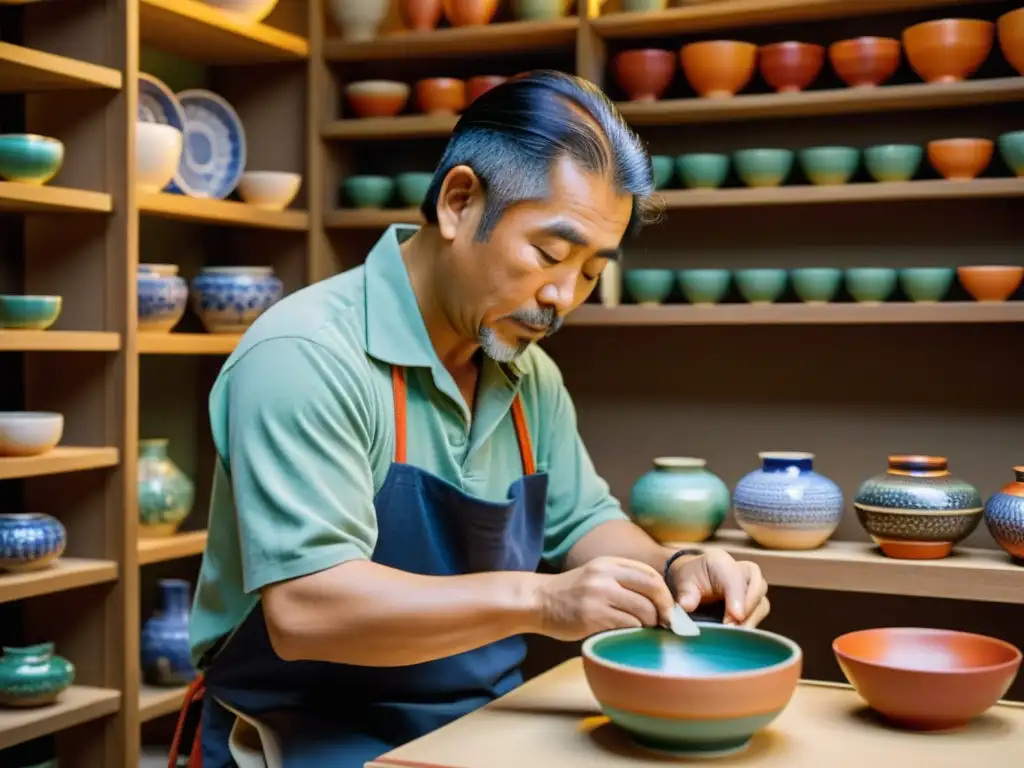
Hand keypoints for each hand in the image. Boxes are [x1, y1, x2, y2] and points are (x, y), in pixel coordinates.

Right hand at [532, 556, 675, 640]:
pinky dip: (633, 632)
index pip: (650, 574)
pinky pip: (627, 626)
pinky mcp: (592, 616)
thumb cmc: (572, 593)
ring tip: (642, 629)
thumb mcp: (597, 575)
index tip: (668, 609)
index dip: (665, 593)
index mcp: (609, 563)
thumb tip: (660, 601)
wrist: (539, 601)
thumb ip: (623, 580)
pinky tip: (626, 634)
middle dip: (665, 609)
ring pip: (643, 611)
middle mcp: (605, 575)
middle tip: (665, 623)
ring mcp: (599, 595)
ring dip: (648, 624)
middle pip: (653, 588)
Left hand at [670, 550, 769, 627]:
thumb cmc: (690, 578)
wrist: (694, 578)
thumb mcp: (682, 582)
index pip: (735, 577)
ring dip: (752, 619)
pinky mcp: (753, 602)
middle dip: (748, 608)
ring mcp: (751, 586)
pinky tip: (739, 635)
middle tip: (733, 626)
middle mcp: (741, 571)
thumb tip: (687, 606)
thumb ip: (685, 593)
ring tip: (736, 634)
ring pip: (762, 601)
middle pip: (758, 585)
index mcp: (720, 562)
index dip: (737, 597)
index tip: (735, 617)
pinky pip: (759, 613)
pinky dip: (751, 624)